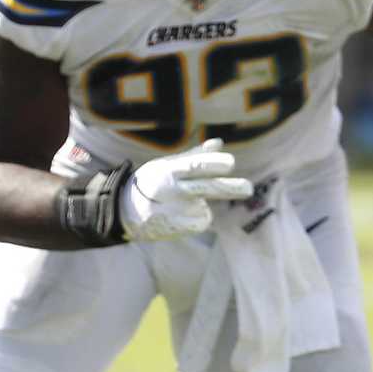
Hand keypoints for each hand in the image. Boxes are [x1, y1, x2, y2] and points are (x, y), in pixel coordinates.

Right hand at [118, 138, 253, 241]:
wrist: (123, 211)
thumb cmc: (150, 183)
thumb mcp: (166, 165)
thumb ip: (194, 157)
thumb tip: (218, 143)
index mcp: (167, 171)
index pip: (195, 166)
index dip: (214, 164)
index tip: (231, 163)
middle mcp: (169, 190)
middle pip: (206, 188)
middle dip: (229, 188)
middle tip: (248, 188)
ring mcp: (171, 211)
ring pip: (204, 207)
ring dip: (201, 205)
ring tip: (181, 204)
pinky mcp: (174, 227)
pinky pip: (201, 222)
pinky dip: (198, 218)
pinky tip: (180, 216)